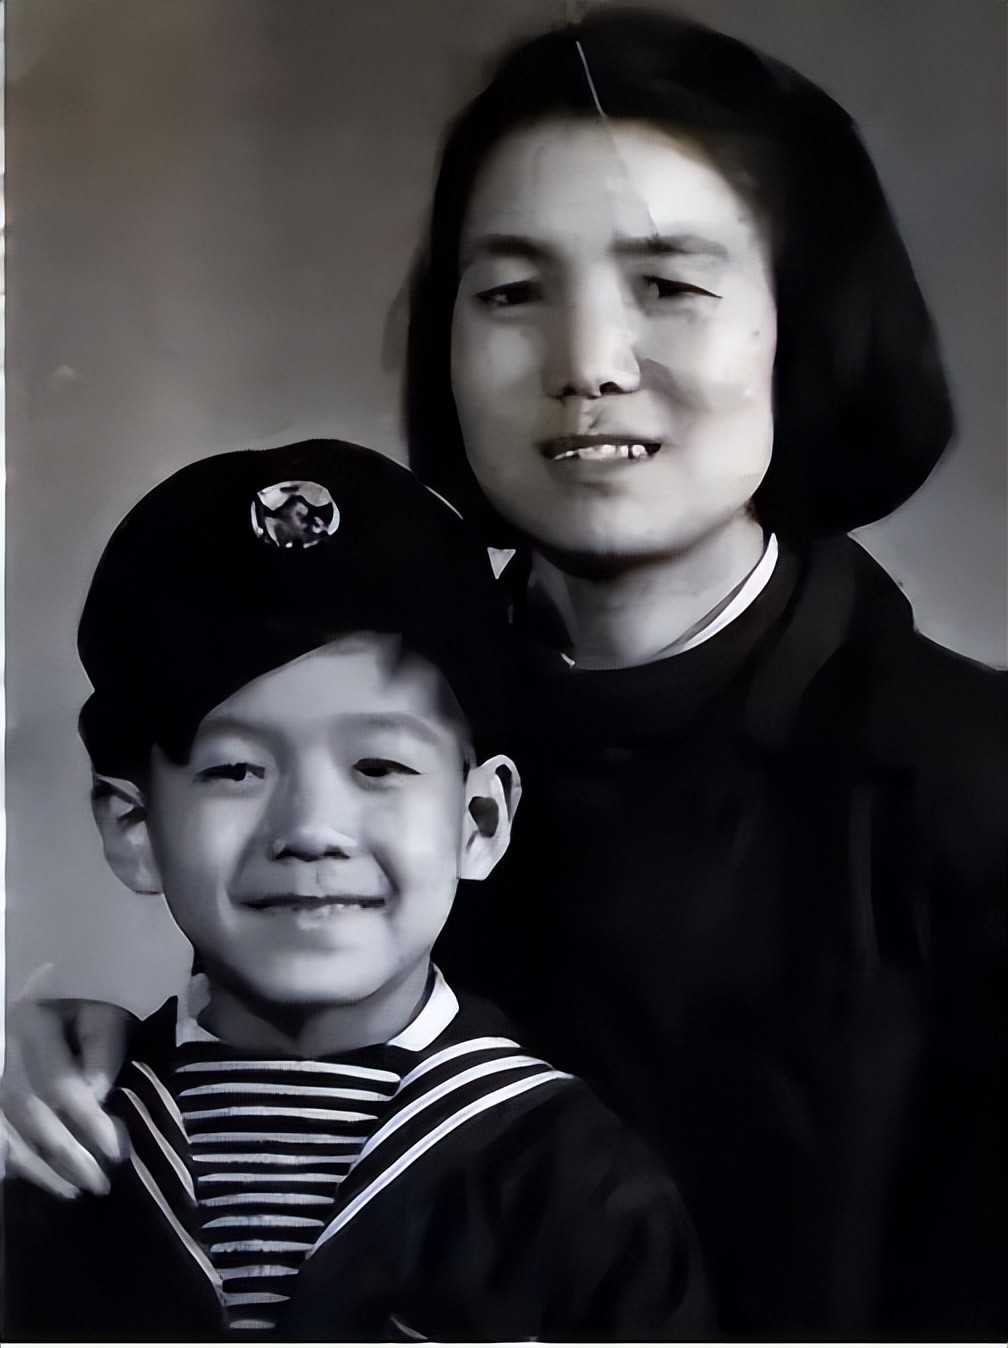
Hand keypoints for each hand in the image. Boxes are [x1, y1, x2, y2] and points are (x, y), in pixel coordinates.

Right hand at [1, 998, 132, 1197]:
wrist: (46, 995)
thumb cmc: (82, 1007)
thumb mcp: (102, 1016)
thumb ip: (102, 1054)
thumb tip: (96, 1099)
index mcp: (32, 1024)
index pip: (61, 1084)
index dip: (89, 1122)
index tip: (116, 1151)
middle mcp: (1, 1049)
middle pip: (30, 1114)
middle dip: (66, 1155)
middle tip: (99, 1182)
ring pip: (6, 1131)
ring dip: (39, 1169)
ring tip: (74, 1189)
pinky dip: (13, 1162)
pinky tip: (37, 1179)